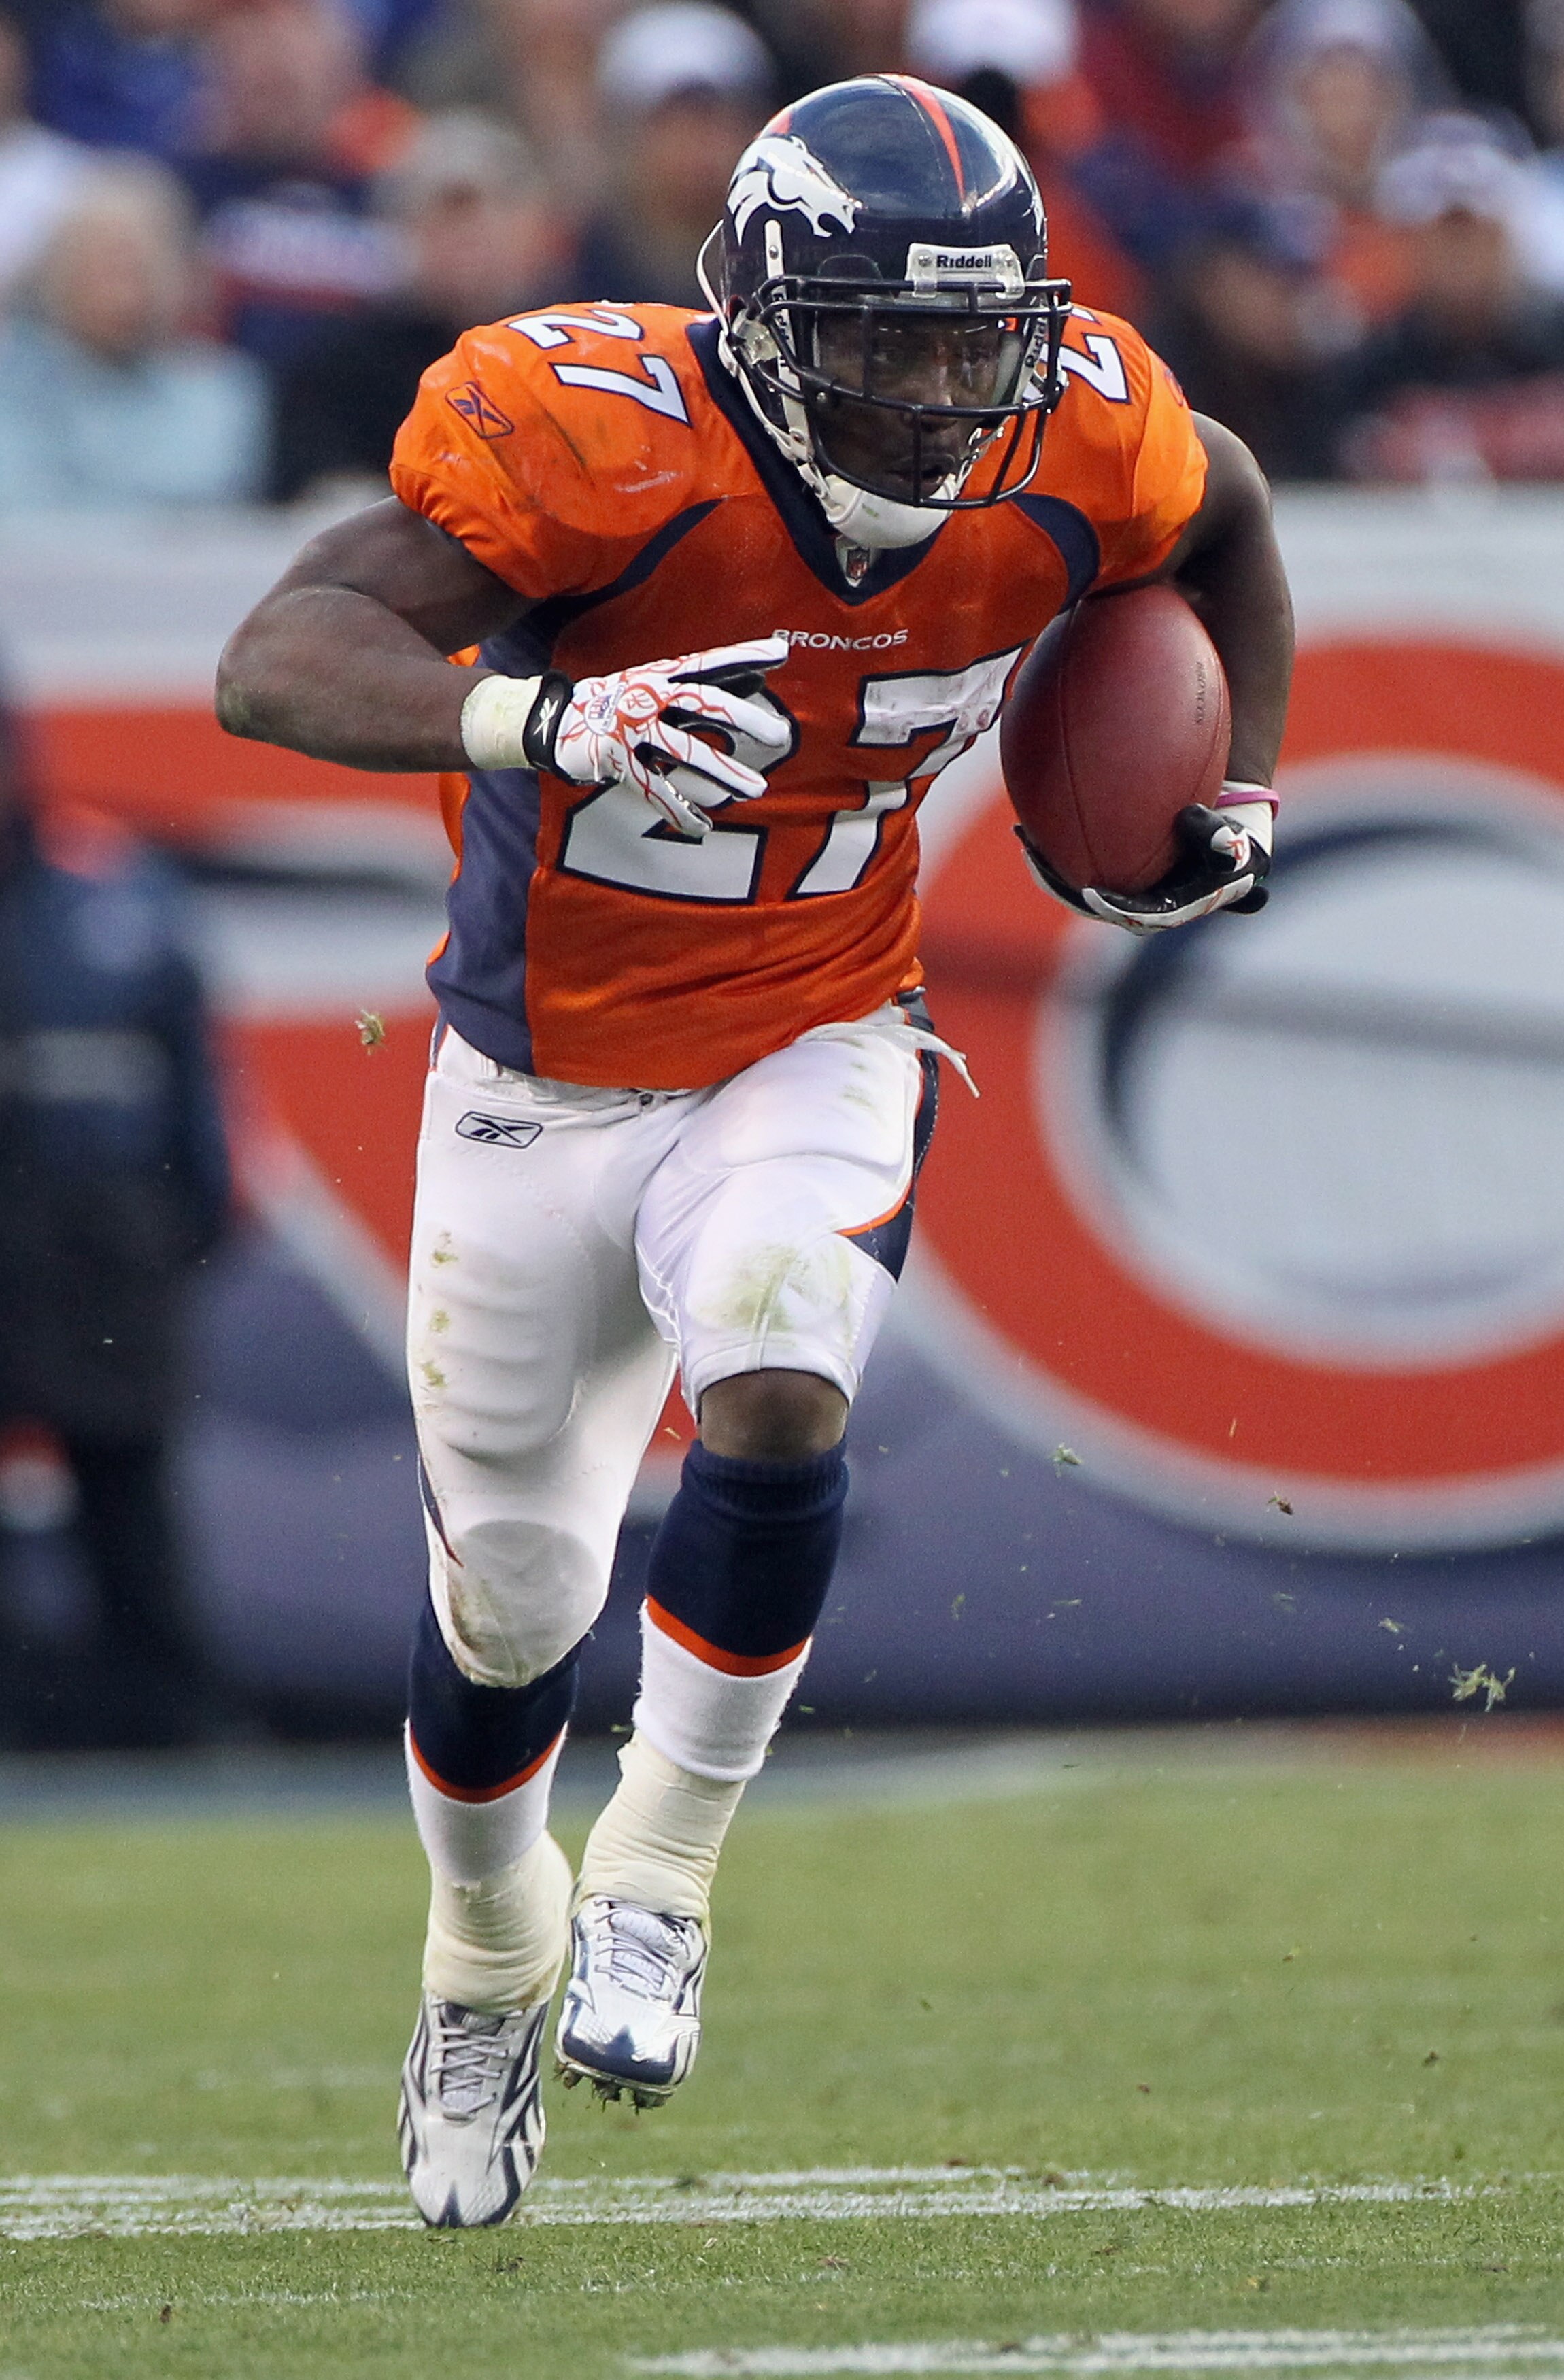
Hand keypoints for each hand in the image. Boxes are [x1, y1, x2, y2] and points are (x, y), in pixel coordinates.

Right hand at [554, 636, 792, 837]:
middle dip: (742, 717)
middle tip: (780, 734)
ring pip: (686, 752)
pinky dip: (680, 811)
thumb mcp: (658, 686)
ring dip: (724, 773)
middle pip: (703, 702)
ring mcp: (633, 729)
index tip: (780, 652)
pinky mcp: (619, 761)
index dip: (743, 656)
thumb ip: (704, 687)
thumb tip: (756, 682)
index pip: (709, 662)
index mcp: (662, 675)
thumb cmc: (618, 701)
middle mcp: (649, 697)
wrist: (554, 721)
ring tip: (756, 789)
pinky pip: (657, 790)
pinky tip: (703, 826)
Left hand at [1020, 781, 1274, 934]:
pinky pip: (1075, 862)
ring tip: (1028, 841)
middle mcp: (1137, 905)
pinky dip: (1055, 846)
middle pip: (1093, 904)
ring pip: (1076, 885)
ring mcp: (1120, 890)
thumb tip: (1190, 817)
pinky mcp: (1107, 873)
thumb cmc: (1230, 841)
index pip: (1138, 915)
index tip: (1094, 895)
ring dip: (1051, 867)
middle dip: (1064, 888)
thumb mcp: (1235, 843)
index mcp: (1168, 909)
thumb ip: (1220, 839)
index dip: (1115, 908)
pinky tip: (1032, 820)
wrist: (1222, 834)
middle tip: (1040, 864)